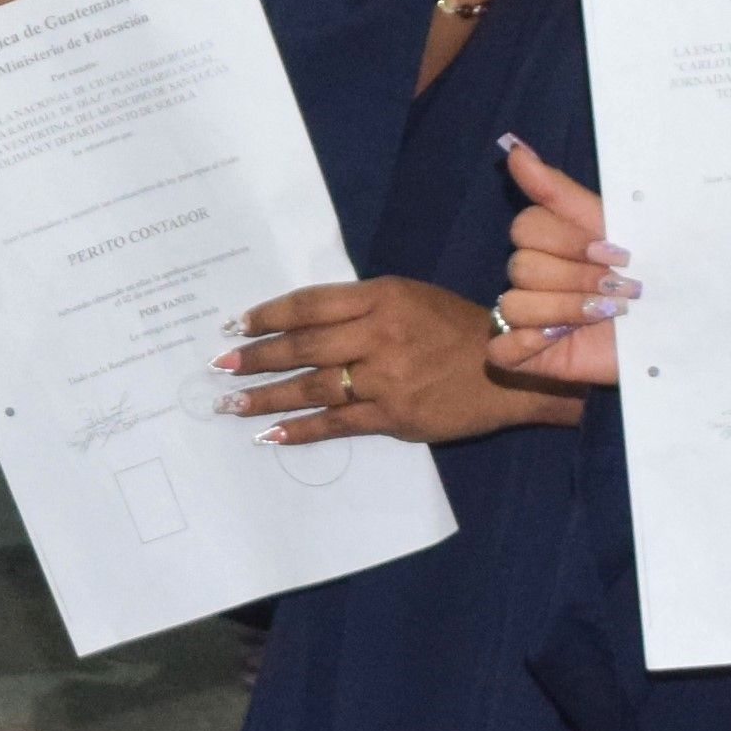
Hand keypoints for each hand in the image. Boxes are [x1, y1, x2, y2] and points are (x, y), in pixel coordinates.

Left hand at [221, 277, 555, 445]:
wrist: (511, 369)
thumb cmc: (457, 329)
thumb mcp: (411, 298)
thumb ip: (362, 306)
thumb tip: (305, 324)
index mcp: (380, 297)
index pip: (309, 304)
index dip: (268, 315)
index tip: (236, 324)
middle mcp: (378, 333)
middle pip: (302, 346)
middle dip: (255, 357)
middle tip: (220, 365)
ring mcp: (384, 377)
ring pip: (312, 386)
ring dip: (267, 396)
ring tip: (232, 403)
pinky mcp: (393, 415)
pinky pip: (336, 423)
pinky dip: (300, 429)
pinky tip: (271, 434)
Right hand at [486, 137, 627, 388]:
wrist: (679, 328)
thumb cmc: (651, 274)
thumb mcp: (611, 225)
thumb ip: (559, 191)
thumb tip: (515, 148)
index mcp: (550, 241)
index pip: (527, 227)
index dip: (569, 241)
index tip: (615, 252)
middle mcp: (532, 277)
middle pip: (521, 266)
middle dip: (576, 278)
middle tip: (619, 289)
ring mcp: (527, 318)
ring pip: (513, 305)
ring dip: (566, 310)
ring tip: (604, 316)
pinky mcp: (527, 357)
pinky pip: (499, 348)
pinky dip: (527, 342)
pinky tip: (562, 339)